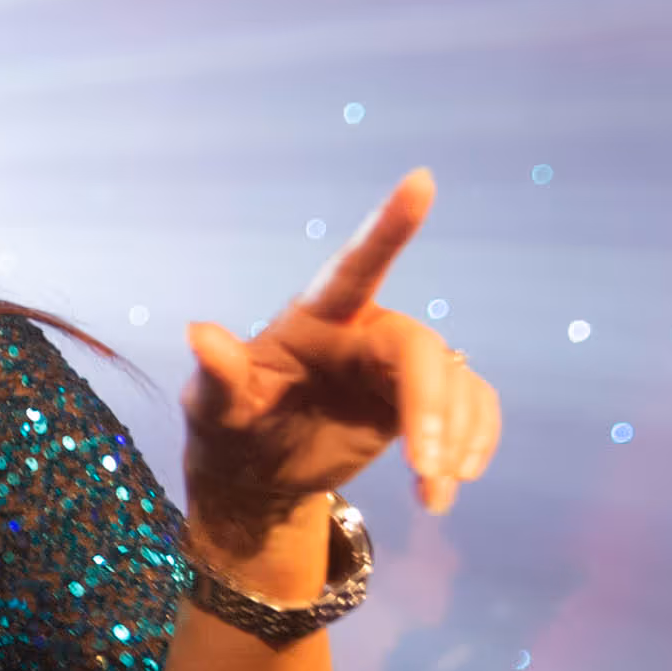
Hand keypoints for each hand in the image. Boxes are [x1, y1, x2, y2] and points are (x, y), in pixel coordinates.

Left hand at [182, 168, 499, 539]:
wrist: (258, 476)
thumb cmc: (228, 428)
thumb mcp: (214, 408)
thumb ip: (218, 374)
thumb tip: (199, 333)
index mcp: (315, 319)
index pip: (355, 266)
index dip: (388, 225)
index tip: (421, 178)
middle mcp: (365, 331)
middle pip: (420, 350)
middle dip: (432, 406)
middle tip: (426, 464)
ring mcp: (398, 366)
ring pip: (456, 382)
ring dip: (457, 437)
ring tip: (433, 492)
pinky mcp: (424, 401)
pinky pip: (472, 408)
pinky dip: (471, 446)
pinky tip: (443, 491)